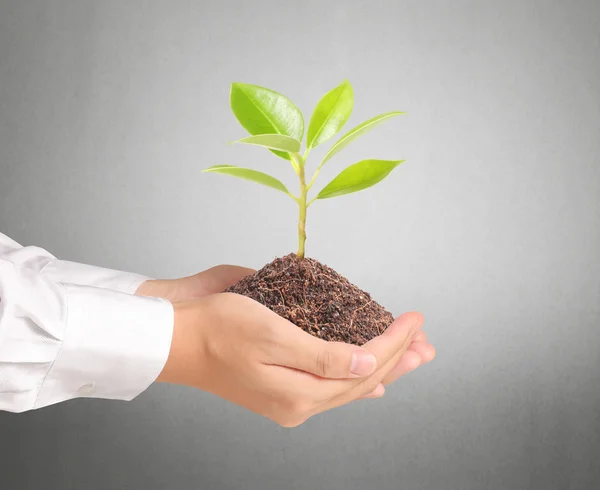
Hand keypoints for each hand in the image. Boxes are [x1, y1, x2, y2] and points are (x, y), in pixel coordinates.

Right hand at [137, 265, 435, 399]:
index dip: (395, 343)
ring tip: (412, 356)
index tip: (417, 319)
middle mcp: (299, 403)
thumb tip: (371, 369)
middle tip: (428, 342)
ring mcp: (290, 399)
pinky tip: (370, 380)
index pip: (364, 368)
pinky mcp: (281, 387)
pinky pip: (330, 386)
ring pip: (350, 386)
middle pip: (362, 382)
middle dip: (398, 359)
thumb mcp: (274, 336)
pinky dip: (356, 378)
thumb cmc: (219, 329)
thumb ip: (325, 357)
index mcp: (300, 393)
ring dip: (383, 368)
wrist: (177, 340)